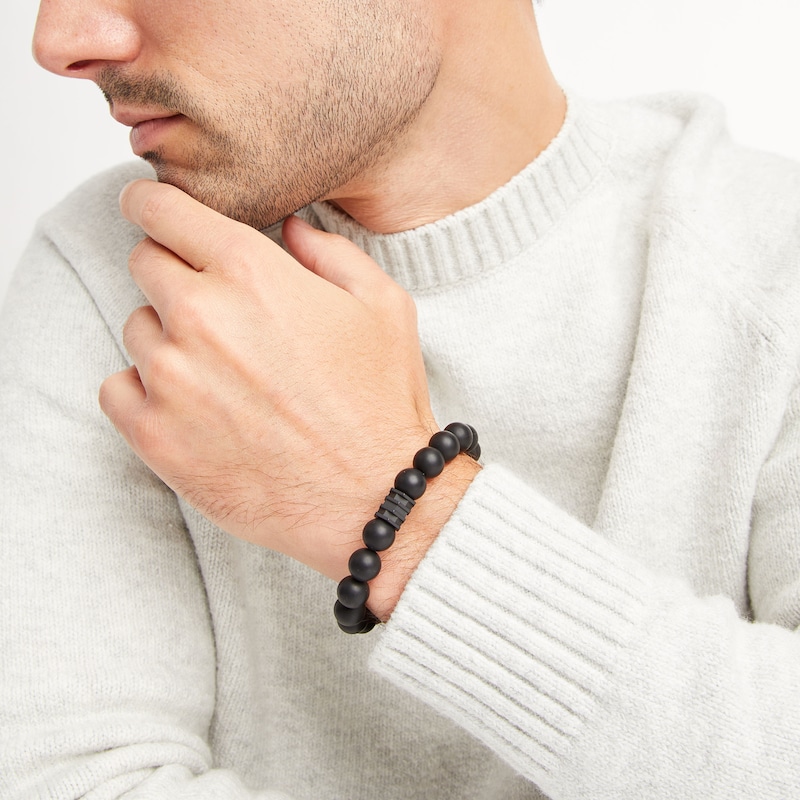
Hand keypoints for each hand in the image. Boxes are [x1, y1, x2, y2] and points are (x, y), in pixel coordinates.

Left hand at [100, 180, 477, 616]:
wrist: (375, 497)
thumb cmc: (380, 404)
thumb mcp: (382, 305)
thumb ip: (329, 251)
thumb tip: (289, 229)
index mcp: (251, 272)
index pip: (160, 209)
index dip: (153, 204)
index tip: (152, 212)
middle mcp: (201, 317)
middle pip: (143, 264)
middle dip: (174, 273)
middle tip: (216, 310)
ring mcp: (172, 379)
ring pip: (136, 328)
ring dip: (169, 339)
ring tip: (223, 373)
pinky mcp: (156, 437)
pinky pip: (117, 388)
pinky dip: (145, 391)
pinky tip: (193, 406)